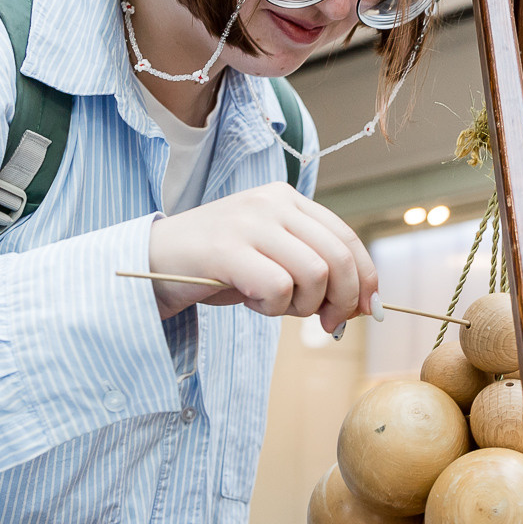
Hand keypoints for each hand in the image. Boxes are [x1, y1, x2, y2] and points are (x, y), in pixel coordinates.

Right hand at [147, 183, 377, 332]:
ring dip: (303, 306)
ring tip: (274, 306)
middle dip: (343, 299)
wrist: (152, 261)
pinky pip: (278, 288)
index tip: (370, 308)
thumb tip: (359, 304)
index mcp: (287, 199)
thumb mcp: (272, 259)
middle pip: (337, 257)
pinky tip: (251, 301)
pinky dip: (273, 308)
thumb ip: (312, 269)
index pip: (346, 237)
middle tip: (329, 324)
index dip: (367, 277)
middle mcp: (271, 202)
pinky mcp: (226, 249)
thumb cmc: (218, 267)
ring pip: (313, 273)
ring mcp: (248, 222)